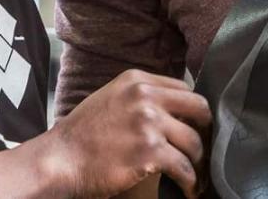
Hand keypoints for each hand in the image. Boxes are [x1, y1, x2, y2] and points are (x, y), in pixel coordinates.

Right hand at [42, 70, 210, 197]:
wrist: (61, 159)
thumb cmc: (83, 134)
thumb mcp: (111, 99)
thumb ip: (140, 97)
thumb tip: (173, 108)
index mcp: (137, 80)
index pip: (184, 88)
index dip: (193, 112)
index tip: (196, 128)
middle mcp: (145, 96)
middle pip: (199, 109)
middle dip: (206, 133)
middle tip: (204, 151)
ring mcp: (148, 123)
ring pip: (194, 142)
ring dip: (200, 163)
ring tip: (197, 177)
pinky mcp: (150, 152)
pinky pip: (185, 167)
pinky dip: (191, 182)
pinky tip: (189, 189)